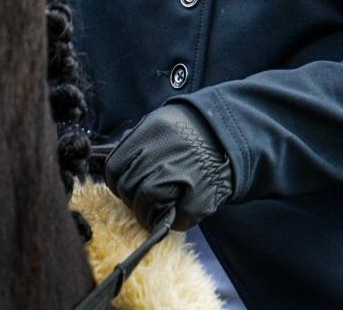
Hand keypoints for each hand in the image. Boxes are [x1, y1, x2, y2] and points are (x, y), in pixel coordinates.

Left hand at [105, 103, 232, 230]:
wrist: (230, 138)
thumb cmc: (190, 134)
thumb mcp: (161, 123)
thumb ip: (136, 142)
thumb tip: (112, 167)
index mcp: (152, 132)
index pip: (114, 168)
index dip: (118, 180)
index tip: (128, 182)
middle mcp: (163, 153)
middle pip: (127, 188)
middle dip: (133, 196)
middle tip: (147, 194)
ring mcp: (181, 177)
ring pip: (145, 205)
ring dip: (148, 211)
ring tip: (162, 203)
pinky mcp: (199, 198)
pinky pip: (171, 219)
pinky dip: (173, 218)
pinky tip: (179, 205)